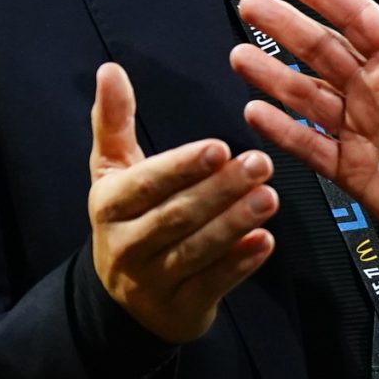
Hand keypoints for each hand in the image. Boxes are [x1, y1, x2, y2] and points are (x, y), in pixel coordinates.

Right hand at [87, 62, 276, 344]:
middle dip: (220, 190)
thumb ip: (114, 122)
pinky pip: (212, 285)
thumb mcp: (113, 171)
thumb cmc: (127, 219)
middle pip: (176, 216)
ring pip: (196, 251)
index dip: (182, 167)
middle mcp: (125, 245)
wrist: (124, 300)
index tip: (219, 147)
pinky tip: (265, 241)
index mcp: (109, 205)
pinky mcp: (180, 309)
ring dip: (234, 223)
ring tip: (269, 197)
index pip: (147, 183)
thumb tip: (110, 69)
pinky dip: (239, 264)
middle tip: (260, 164)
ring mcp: (151, 281)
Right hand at [231, 0, 378, 239]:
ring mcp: (356, 129)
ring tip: (239, 57)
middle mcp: (373, 92)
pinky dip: (280, 129)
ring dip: (272, 75)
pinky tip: (255, 111)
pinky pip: (306, 143)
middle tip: (250, 7)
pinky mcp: (345, 166)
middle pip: (321, 51)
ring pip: (305, 94)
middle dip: (285, 27)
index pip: (355, 19)